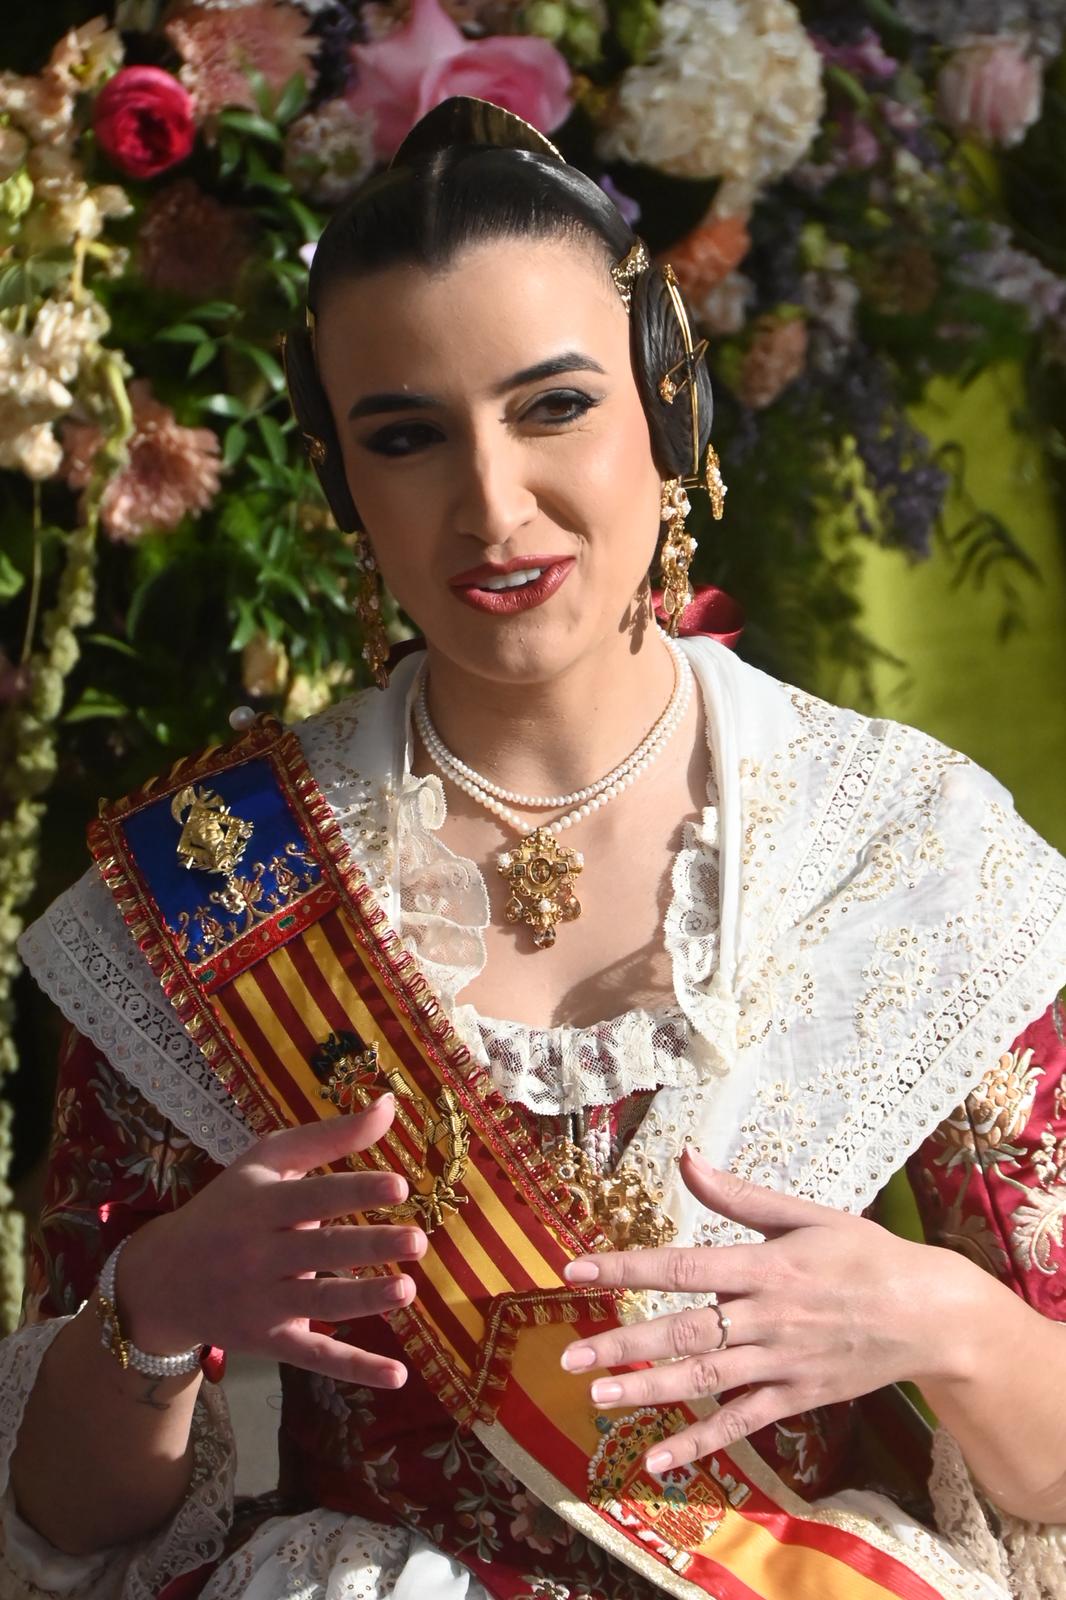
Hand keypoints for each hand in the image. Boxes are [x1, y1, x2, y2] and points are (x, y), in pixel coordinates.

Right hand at [120, 1094, 423, 1387]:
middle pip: (320, 1251)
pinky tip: (397, 1376)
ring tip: (406, 1291)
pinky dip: (354, 1368)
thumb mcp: (267, 1161)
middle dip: (369, 1248)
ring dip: (364, 1301)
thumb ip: (329, 1136)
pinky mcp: (269, 1341)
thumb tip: (389, 1105)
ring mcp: (263, 1302)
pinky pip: (314, 1357)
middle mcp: (260, 1254)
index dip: (355, 1191)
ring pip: (320, 1305)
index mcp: (261, 1204)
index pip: (313, 1196)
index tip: (400, 1186)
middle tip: (418, 1241)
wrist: (161, 1278)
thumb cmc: (228, 1206)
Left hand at [560, 1150, 977, 1471]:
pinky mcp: (797, 1397)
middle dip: (626, 1343)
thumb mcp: (805, 1214)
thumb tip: (685, 1158)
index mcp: (766, 1265)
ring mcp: (782, 1361)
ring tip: (599, 1397)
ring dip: (650, 1390)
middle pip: (687, 1330)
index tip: (577, 1272)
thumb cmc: (865, 1254)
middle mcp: (768, 1316)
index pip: (683, 1266)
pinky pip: (742, 1422)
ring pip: (706, 1379)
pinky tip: (660, 1459)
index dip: (627, 1269)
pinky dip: (701, 1443)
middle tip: (571, 1354)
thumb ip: (738, 1194)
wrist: (931, 1314)